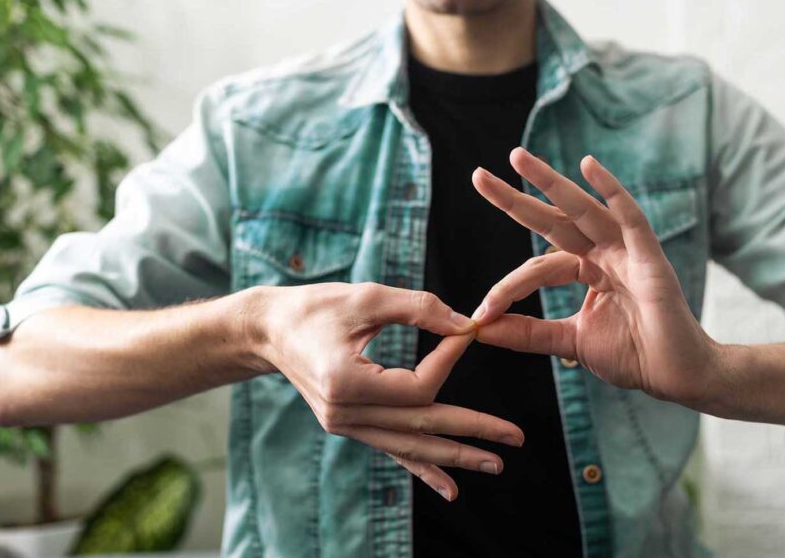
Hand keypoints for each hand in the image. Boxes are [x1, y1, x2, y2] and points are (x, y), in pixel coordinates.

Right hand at [254, 282, 523, 500]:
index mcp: (346, 383)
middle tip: (515, 437)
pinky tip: (451, 488)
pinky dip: (422, 468)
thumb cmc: (315, 307)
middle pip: (421, 427)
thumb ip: (419, 308)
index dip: (449, 359)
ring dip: (454, 456)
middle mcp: (345, 413)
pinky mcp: (348, 426)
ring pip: (410, 446)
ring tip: (495, 463)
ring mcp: (345, 425)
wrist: (269, 330)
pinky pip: (392, 450)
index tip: (468, 332)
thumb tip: (467, 325)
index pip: (417, 386)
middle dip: (471, 431)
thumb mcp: (367, 297)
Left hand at [470, 148, 721, 407]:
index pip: (537, 267)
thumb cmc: (633, 355)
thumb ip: (527, 333)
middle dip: (515, 198)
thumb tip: (479, 328)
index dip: (508, 288)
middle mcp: (604, 253)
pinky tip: (587, 165)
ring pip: (581, 209)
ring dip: (549, 182)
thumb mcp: (567, 341)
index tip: (482, 313)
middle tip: (478, 176)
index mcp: (587, 269)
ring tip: (516, 158)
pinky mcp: (649, 258)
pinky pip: (629, 218)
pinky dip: (611, 190)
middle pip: (552, 219)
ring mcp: (627, 251)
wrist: (675, 376)